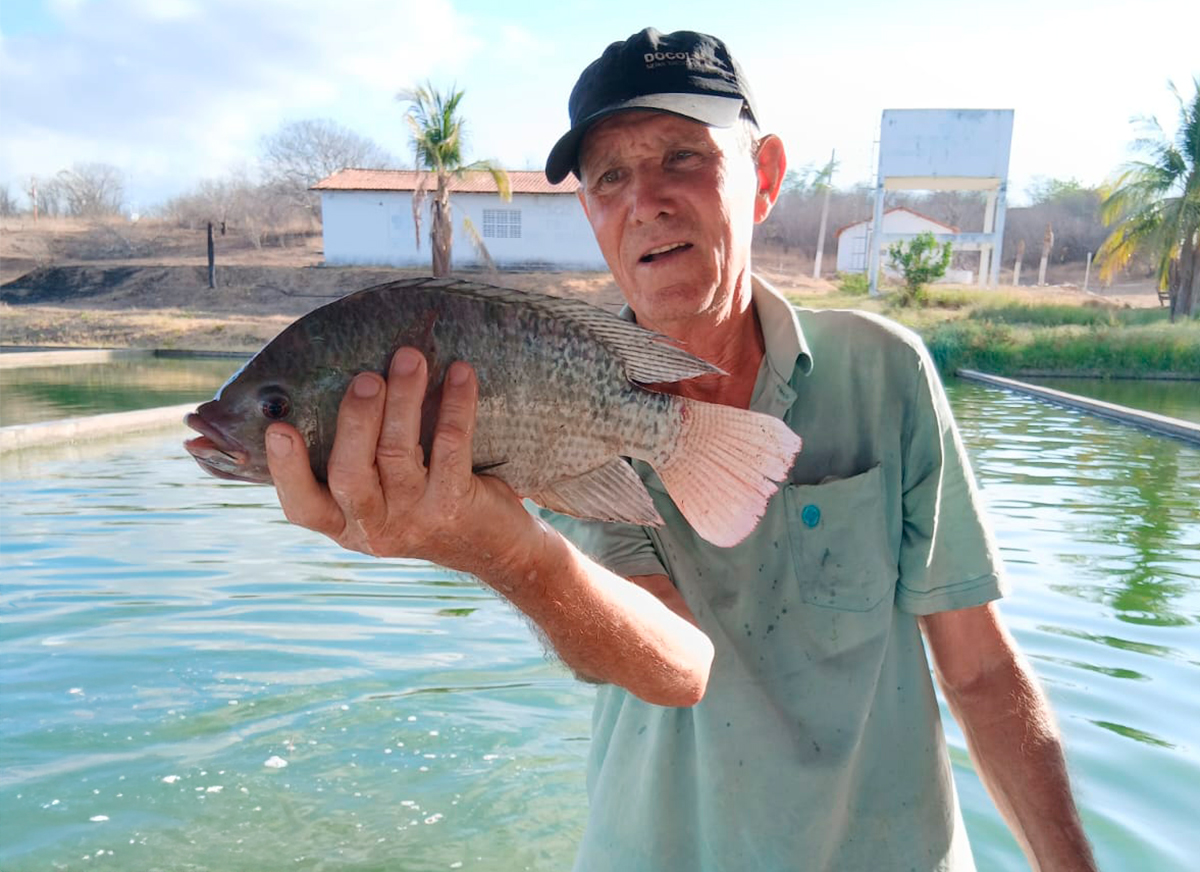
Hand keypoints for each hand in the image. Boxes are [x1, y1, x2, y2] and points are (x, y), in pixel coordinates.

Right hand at [264, 347, 539, 575]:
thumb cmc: (422, 504)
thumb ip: (349, 458)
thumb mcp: (379, 497)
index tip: (277, 428)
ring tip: (410, 359)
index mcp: (343, 522)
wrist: (492, 548)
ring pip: (399, 455)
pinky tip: (461, 374)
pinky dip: (455, 407)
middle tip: (367, 378)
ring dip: (404, 401)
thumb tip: (319, 388)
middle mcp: (373, 526)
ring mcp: (415, 518)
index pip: (302, 507)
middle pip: (350, 476)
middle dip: (356, 422)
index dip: (286, 471)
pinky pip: (450, 448)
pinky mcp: (456, 505)